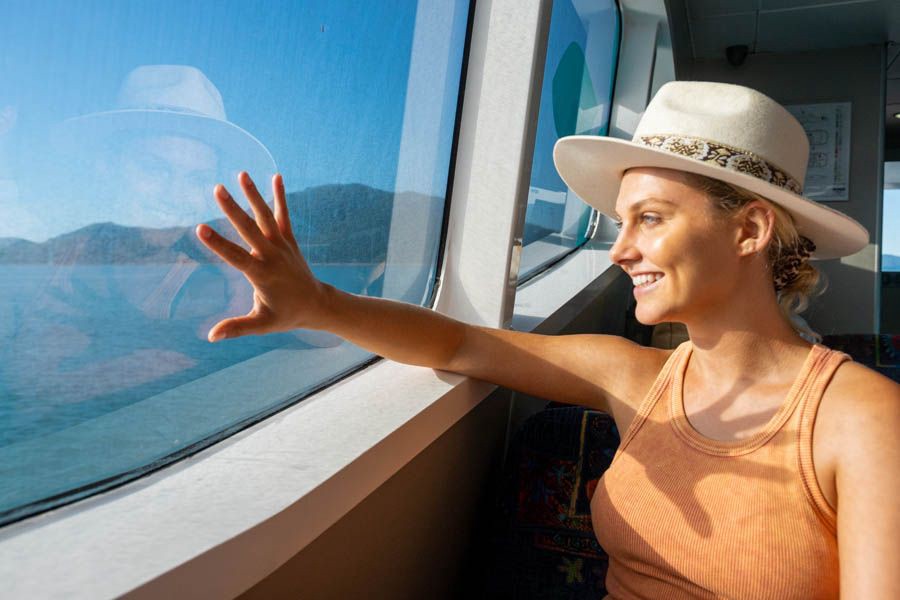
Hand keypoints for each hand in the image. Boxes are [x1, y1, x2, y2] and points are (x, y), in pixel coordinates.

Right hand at [195, 172, 327, 341]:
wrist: (317, 304)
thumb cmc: (286, 315)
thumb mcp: (262, 324)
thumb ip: (237, 327)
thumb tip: (211, 336)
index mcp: (262, 275)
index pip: (236, 257)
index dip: (218, 244)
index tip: (201, 228)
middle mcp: (272, 256)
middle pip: (250, 230)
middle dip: (233, 209)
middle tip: (217, 189)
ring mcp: (282, 245)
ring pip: (267, 217)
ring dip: (254, 195)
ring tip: (242, 174)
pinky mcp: (290, 240)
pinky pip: (284, 216)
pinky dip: (280, 197)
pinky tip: (276, 176)